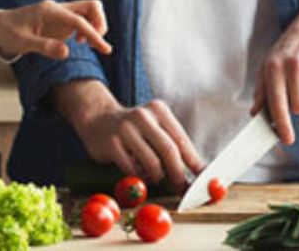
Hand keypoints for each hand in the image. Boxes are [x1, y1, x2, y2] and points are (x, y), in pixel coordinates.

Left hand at [0, 0, 112, 59]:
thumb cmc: (8, 33)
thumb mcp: (22, 42)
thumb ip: (45, 47)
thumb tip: (66, 53)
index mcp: (50, 11)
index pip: (79, 20)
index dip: (94, 34)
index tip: (105, 49)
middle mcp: (59, 8)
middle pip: (92, 6)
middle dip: (100, 24)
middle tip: (95, 45)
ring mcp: (62, 13)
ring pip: (90, 11)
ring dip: (95, 26)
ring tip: (88, 45)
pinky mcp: (62, 20)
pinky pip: (83, 19)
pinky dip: (89, 29)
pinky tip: (80, 42)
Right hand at [53, 80, 203, 191]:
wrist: (98, 120)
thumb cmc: (134, 129)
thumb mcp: (155, 128)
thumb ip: (175, 145)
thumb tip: (200, 171)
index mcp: (159, 110)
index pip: (181, 140)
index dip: (193, 162)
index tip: (201, 180)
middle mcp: (143, 116)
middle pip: (169, 150)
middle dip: (178, 174)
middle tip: (181, 188)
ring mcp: (125, 129)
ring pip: (151, 163)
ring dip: (157, 176)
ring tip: (155, 176)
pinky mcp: (111, 144)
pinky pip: (132, 169)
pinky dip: (139, 177)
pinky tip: (138, 173)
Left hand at [252, 1, 298, 144]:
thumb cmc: (289, 48)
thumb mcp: (269, 63)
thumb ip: (262, 90)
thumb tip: (255, 113)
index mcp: (274, 66)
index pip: (277, 104)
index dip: (282, 125)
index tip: (287, 140)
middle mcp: (293, 66)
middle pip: (298, 108)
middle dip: (296, 104)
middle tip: (295, 88)